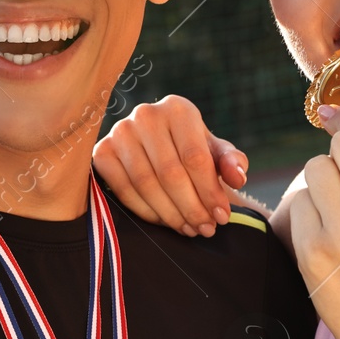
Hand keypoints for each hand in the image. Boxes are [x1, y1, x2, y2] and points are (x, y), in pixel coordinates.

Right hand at [93, 95, 249, 235]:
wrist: (158, 145)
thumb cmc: (192, 148)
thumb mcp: (216, 151)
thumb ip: (232, 162)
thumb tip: (238, 178)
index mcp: (178, 109)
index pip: (195, 157)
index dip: (210, 192)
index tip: (222, 217)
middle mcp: (145, 115)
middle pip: (171, 174)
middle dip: (192, 207)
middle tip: (206, 229)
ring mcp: (120, 132)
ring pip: (147, 184)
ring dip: (171, 214)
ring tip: (190, 229)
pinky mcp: (101, 152)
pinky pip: (124, 190)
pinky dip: (146, 212)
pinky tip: (165, 222)